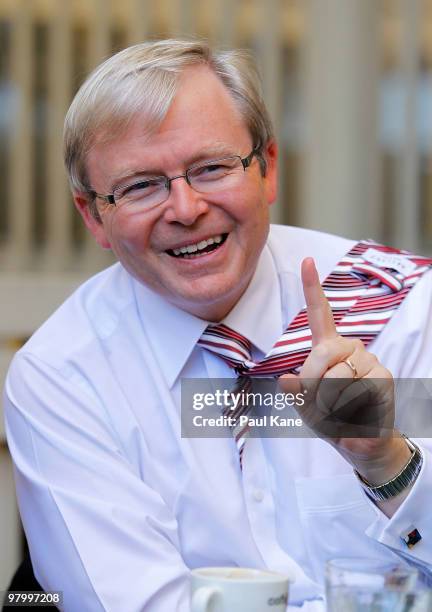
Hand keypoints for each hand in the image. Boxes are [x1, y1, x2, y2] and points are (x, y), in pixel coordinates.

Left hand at [279, 257, 410, 485]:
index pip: (319, 313)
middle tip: (319, 404)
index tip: (307, 261)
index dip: (312, 287)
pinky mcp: (383, 376)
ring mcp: (368, 359)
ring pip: (335, 377)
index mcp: (328, 348)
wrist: (361, 443)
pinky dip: (347, 408)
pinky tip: (358, 411)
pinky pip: (354, 391)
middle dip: (312, 385)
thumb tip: (286, 380)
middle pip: (319, 355)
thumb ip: (296, 393)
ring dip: (329, 403)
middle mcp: (349, 347)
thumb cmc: (332, 420)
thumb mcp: (305, 407)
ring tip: (341, 410)